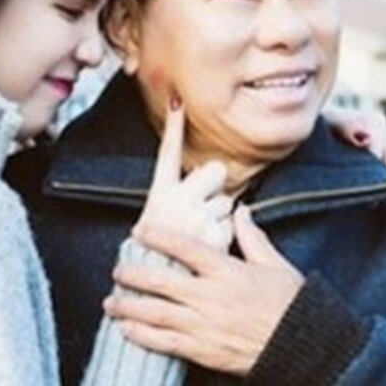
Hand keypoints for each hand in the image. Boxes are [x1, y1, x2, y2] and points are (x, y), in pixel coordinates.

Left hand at [105, 205, 303, 376]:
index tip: (139, 230)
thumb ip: (252, 237)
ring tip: (110, 302)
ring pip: (156, 313)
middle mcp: (211, 297)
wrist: (305, 351)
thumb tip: (240, 210)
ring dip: (129, 307)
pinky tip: (126, 331)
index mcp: (228, 271)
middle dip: (134, 275)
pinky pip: (166, 343)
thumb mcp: (275, 265)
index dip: (159, 237)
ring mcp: (205, 326)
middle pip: (161, 282)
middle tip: (117, 270)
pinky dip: (143, 336)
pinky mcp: (204, 351)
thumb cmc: (292, 305)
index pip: (185, 248)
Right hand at [134, 96, 232, 251]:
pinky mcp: (214, 237)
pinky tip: (207, 248)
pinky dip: (223, 237)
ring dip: (218, 216)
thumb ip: (179, 192)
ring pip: (227, 202)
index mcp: (160, 193)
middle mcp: (177, 201)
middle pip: (215, 170)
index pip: (168, 153)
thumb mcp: (156, 215)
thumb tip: (206, 172)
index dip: (173, 126)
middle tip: (201, 203)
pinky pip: (231, 226)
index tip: (178, 101)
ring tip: (198, 234)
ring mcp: (196, 218)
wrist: (154, 284)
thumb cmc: (157, 248)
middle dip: (215, 183)